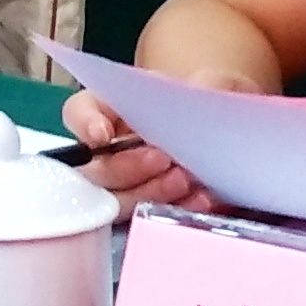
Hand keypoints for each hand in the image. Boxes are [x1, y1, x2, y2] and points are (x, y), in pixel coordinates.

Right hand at [59, 89, 220, 214]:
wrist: (226, 137)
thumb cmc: (208, 104)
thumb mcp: (212, 86)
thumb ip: (206, 84)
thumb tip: (201, 92)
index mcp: (112, 109)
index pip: (79, 113)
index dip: (85, 123)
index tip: (102, 134)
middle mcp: (110, 150)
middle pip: (93, 168)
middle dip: (123, 167)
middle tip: (162, 159)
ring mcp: (126, 186)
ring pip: (114, 201)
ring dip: (146, 193)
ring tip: (183, 181)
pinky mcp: (150, 210)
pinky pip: (148, 220)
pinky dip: (172, 210)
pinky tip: (198, 200)